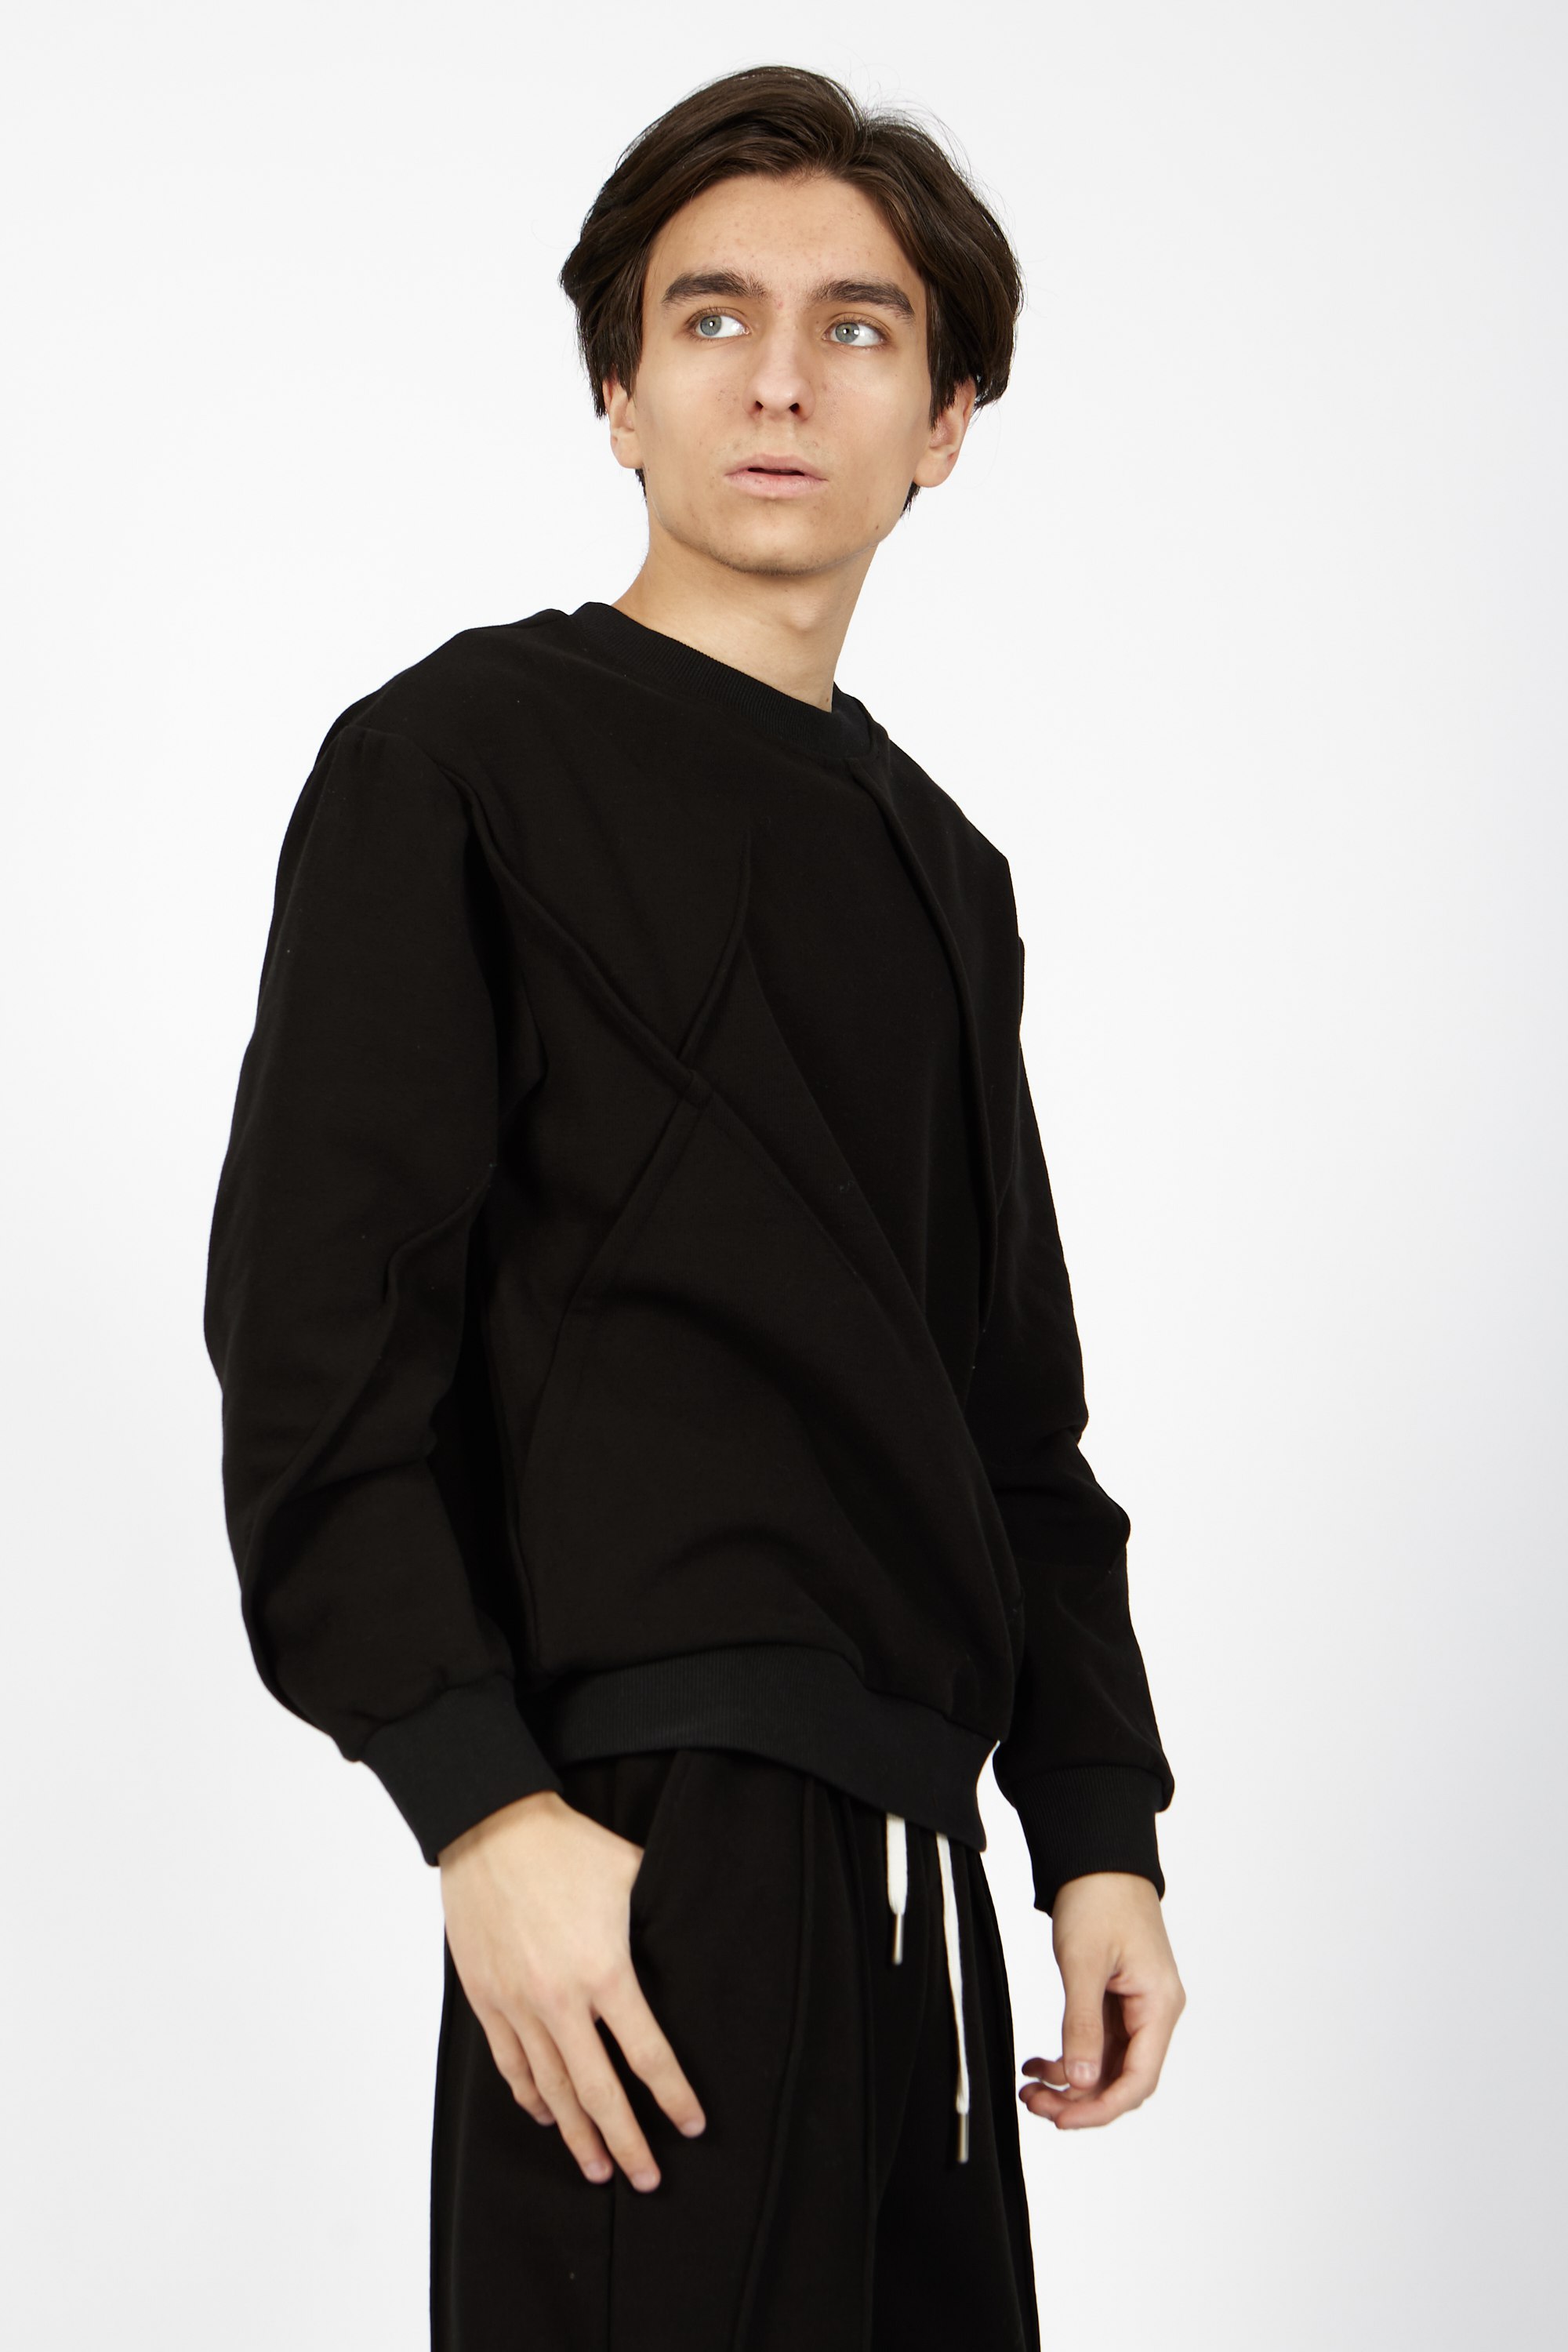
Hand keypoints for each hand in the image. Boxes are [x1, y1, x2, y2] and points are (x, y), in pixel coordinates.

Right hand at [438, 1789, 706, 2190]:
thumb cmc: (567, 1847)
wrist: (490, 1826)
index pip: (647, 2053)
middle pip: (598, 2090)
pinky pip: (510, 2062)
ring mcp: (517, 2003)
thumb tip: (695, 1930)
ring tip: (598, 2167)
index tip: (691, 2126)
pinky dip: (529, 2095)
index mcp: (605, 1971)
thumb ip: (660, 1915)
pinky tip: (546, 2115)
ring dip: (576, 2133)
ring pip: (551, 2088)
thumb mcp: (631, 1874)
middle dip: (626, 2140)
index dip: (672, 2095)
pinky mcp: (486, 1998)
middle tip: (647, 2180)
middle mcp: (560, 1999)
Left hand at [1019, 1870, 1184, 2129]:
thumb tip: (1082, 2082)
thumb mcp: (1083, 1962)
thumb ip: (1082, 2025)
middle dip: (1080, 2099)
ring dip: (1070, 2082)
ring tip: (1029, 2087)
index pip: (1138, 2079)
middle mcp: (1154, 2012)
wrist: (1098, 1858)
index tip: (1061, 2120)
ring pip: (1107, 2065)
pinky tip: (1038, 2061)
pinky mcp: (1117, 2000)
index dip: (1100, 2108)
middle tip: (1034, 2104)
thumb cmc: (1098, 1899)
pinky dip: (1069, 2056)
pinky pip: (1097, 2044)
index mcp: (1159, 2005)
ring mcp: (1137, 2007)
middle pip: (1123, 2079)